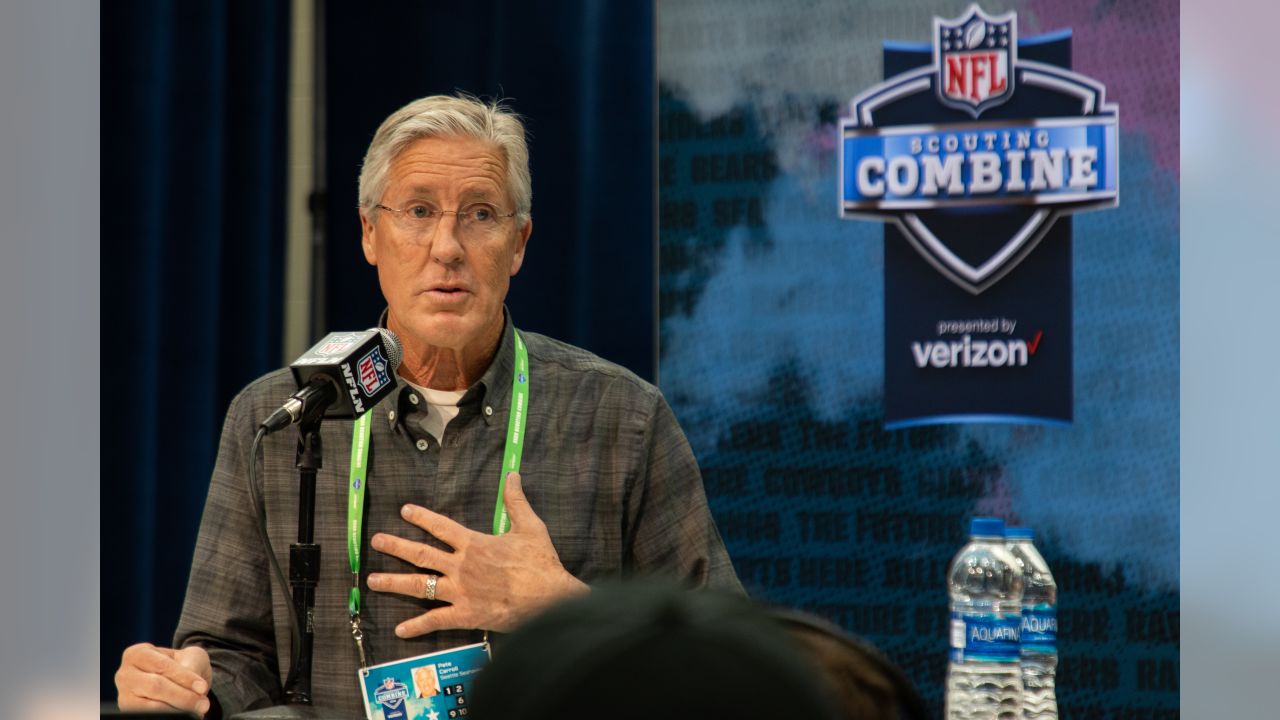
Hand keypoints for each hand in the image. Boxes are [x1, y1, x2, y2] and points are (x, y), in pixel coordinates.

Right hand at [116, 643, 212, 717]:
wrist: (178, 681)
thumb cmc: (184, 664)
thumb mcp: (191, 657)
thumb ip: (190, 666)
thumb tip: (193, 688)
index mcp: (137, 654)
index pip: (162, 666)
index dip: (184, 677)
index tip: (203, 687)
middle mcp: (125, 675)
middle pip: (155, 686)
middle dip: (183, 697)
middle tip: (204, 704)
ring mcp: (123, 697)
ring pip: (151, 707)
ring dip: (177, 710)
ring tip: (197, 711)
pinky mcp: (128, 713)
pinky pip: (148, 717)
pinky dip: (168, 716)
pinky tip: (183, 716)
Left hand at [368, 471, 587, 636]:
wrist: (549, 598)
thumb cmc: (540, 563)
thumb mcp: (530, 526)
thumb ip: (516, 501)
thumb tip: (513, 476)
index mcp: (474, 544)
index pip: (442, 527)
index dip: (422, 517)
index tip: (405, 510)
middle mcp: (461, 567)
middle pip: (421, 554)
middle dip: (396, 546)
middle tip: (376, 541)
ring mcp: (460, 592)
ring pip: (420, 585)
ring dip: (394, 582)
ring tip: (373, 580)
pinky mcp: (466, 615)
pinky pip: (436, 620)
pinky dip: (417, 626)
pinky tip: (399, 629)